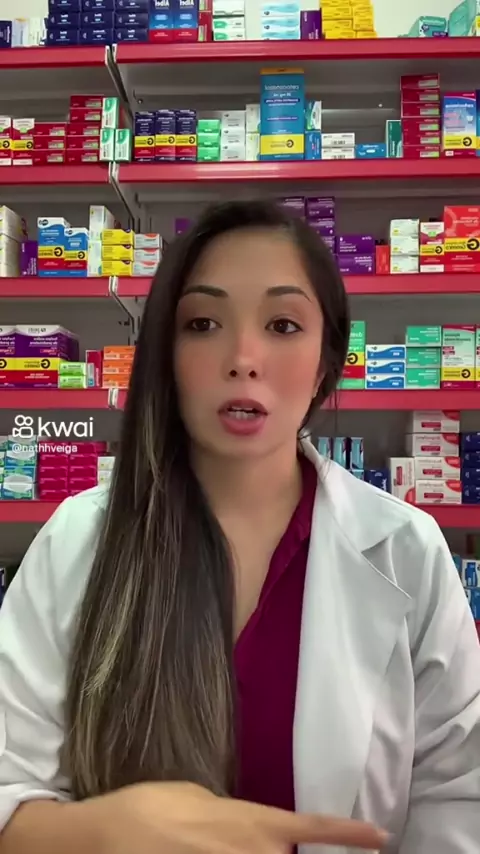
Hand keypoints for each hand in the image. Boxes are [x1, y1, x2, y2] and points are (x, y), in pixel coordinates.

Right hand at [90, 781, 388, 852]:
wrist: (107, 837)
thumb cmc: (152, 807)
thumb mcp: (199, 800)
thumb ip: (234, 819)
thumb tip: (253, 831)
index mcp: (248, 822)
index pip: (309, 828)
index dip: (347, 835)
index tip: (381, 839)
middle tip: (264, 844)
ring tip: (226, 846)